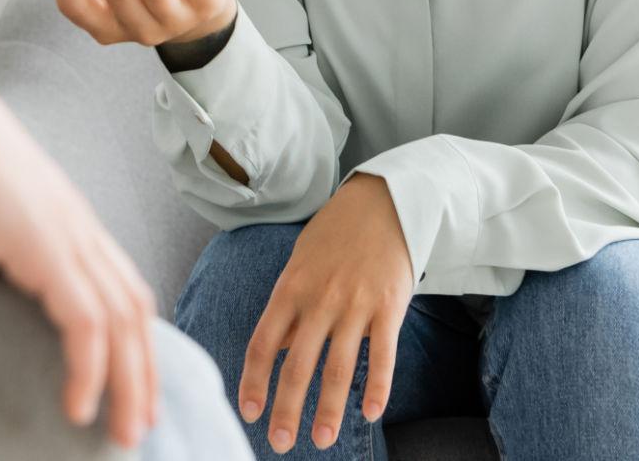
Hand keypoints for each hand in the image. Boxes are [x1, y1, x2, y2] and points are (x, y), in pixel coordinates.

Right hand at [0, 47, 159, 448]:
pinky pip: (86, 321)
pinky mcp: (46, 248)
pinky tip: (79, 406)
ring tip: (124, 431)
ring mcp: (67, 234)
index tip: (130, 378)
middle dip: (144, 370)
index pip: (119, 280)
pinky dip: (91, 368)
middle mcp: (78, 224)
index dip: (132, 332)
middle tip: (139, 424)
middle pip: (135, 305)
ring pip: (123, 319)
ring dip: (129, 381)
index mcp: (64, 213)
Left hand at [240, 176, 413, 452]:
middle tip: (280, 444)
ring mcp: (354, 304)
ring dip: (329, 409)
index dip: (255, 381)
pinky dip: (377, 386)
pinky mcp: (388, 306)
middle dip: (287, 408)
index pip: (263, 343)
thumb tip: (278, 350)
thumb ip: (289, 308)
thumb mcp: (300, 263)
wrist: (382, 202)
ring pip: (338, 367)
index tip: (250, 413)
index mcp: (290, 288)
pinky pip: (383, 354)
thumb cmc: (335, 236)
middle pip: (298, 364)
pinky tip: (371, 414)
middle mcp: (319, 299)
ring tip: (321, 440)